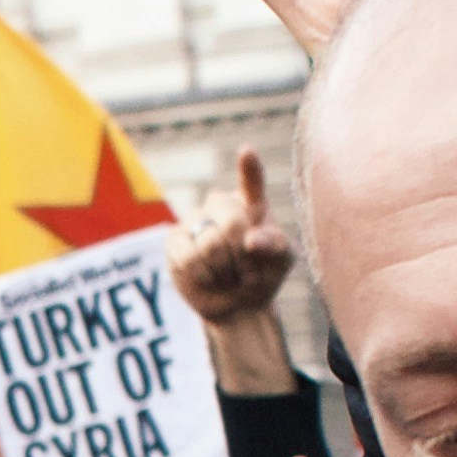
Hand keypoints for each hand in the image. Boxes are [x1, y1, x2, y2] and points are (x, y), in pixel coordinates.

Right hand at [166, 148, 294, 389]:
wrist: (236, 304)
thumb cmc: (264, 275)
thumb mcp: (282, 261)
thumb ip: (275, 245)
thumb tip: (251, 241)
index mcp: (252, 203)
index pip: (251, 182)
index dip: (249, 168)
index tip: (247, 152)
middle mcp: (221, 205)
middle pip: (232, 223)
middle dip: (243, 256)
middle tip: (247, 272)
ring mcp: (195, 219)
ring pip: (208, 244)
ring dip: (224, 271)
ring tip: (229, 276)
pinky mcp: (174, 240)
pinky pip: (188, 258)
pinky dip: (204, 276)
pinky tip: (209, 279)